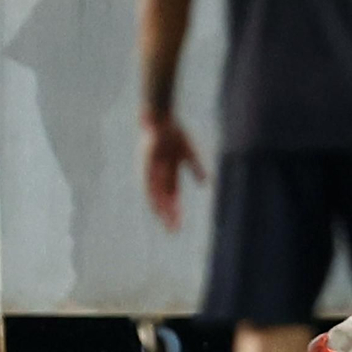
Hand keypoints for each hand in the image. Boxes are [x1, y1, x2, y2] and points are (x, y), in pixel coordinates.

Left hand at [142, 116, 205, 231]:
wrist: (161, 120)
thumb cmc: (175, 133)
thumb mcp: (190, 153)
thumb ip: (197, 168)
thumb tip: (207, 184)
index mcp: (170, 174)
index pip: (173, 197)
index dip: (176, 211)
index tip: (180, 226)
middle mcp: (159, 176)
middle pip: (165, 200)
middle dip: (170, 216)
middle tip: (174, 232)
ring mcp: (151, 172)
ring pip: (156, 196)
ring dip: (161, 210)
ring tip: (166, 222)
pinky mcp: (145, 167)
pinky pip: (148, 184)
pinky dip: (153, 195)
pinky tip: (156, 206)